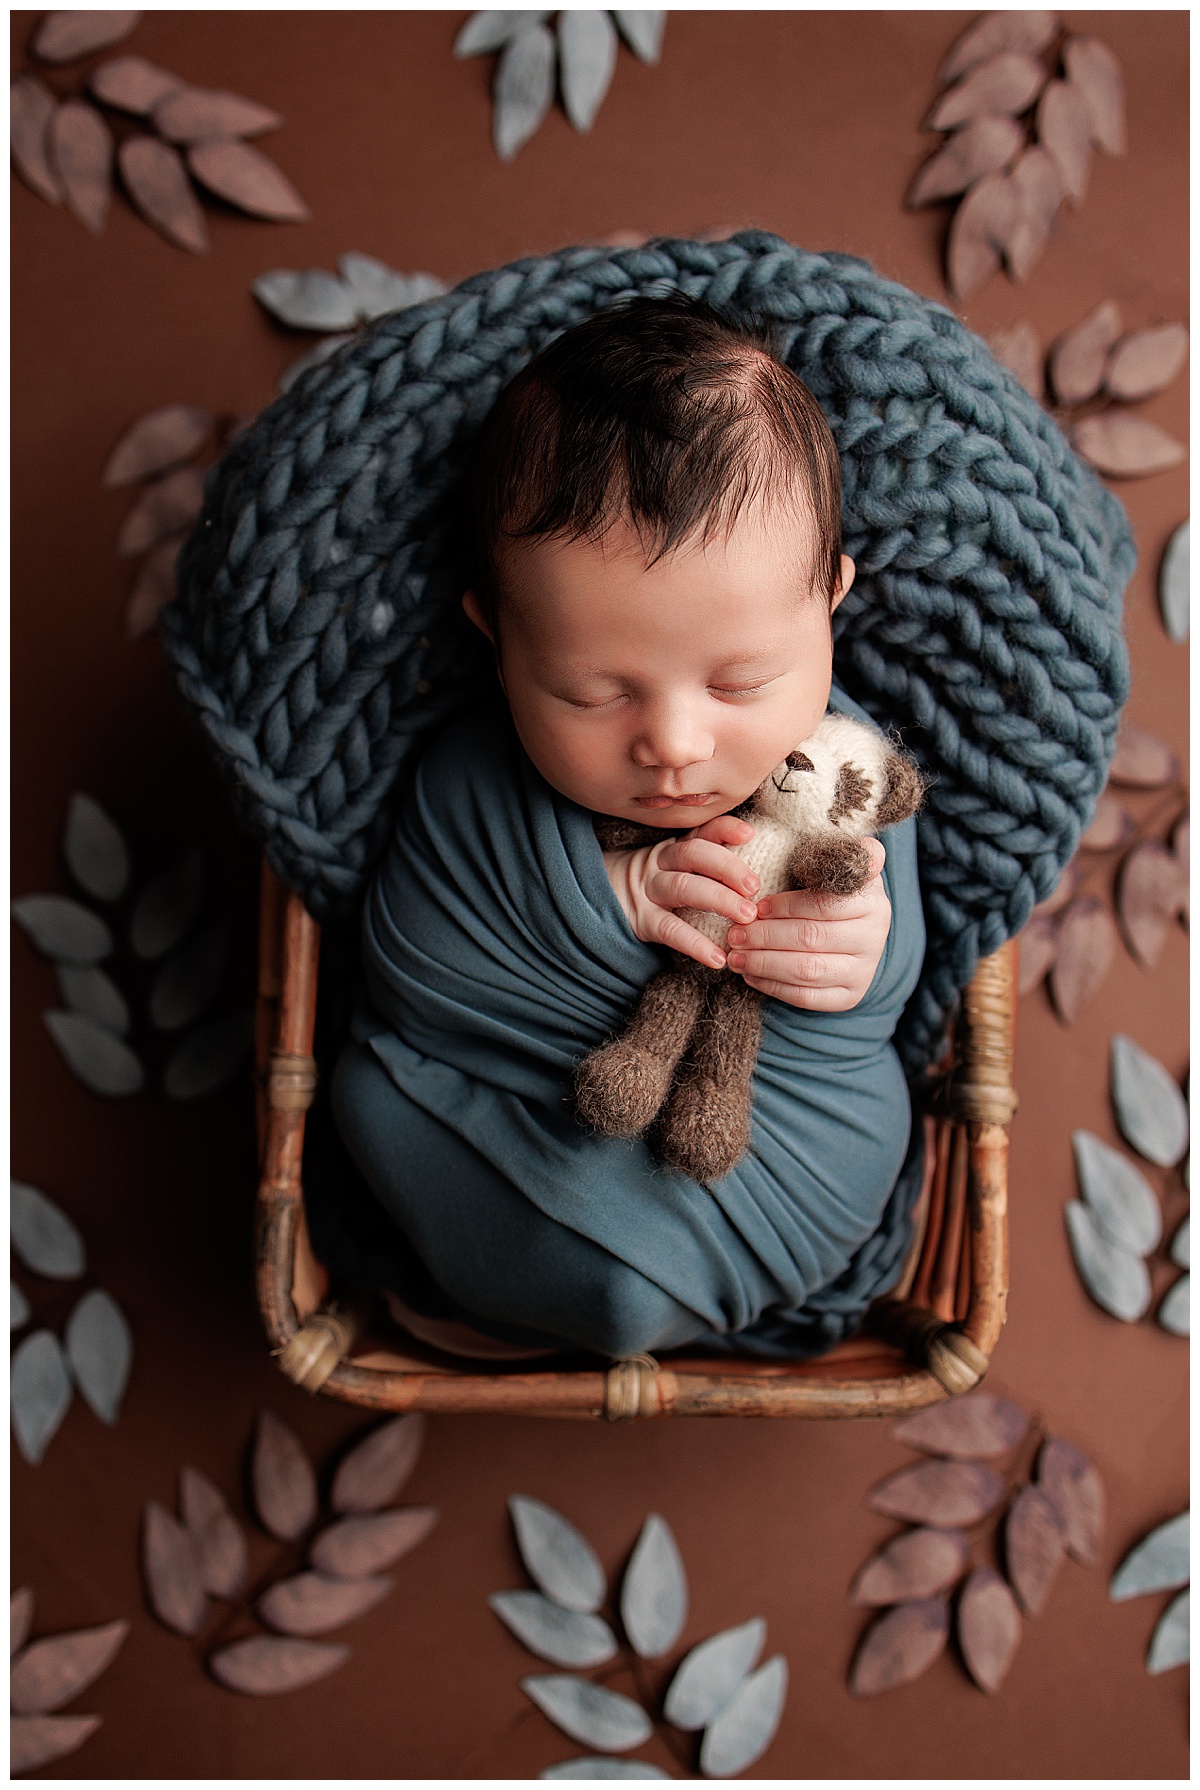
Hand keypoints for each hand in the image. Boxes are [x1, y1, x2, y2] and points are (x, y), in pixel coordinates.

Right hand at [602, 813, 760, 970]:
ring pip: (684, 888)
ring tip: (747, 918)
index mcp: (673, 848)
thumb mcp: (671, 867)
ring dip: (719, 900)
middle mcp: (660, 863)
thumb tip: (755, 876)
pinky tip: (718, 958)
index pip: (701, 831)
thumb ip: (704, 864)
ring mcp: (648, 891)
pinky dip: (696, 945)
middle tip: (755, 887)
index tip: (749, 834)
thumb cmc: (651, 887)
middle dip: (728, 868)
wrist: (594, 900)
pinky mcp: (640, 921)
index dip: (725, 829)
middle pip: (694, 854)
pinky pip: (670, 930)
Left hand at [724, 838, 890, 1010]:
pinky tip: (750, 975)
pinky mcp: (849, 997)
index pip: (825, 905)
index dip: (786, 907)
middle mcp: (874, 937)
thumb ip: (842, 854)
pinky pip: (806, 997)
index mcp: (873, 901)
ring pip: (807, 970)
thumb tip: (866, 847)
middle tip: (734, 933)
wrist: (850, 934)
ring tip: (735, 956)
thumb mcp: (837, 867)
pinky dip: (773, 986)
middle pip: (811, 939)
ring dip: (764, 963)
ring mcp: (863, 971)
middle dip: (766, 936)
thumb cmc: (829, 892)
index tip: (756, 907)